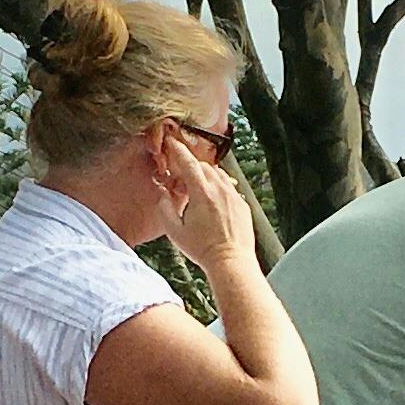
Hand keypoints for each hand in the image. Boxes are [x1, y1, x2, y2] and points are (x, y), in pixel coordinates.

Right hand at [156, 136, 257, 275]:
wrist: (231, 262)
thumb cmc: (204, 249)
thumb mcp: (175, 231)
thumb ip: (164, 208)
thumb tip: (162, 195)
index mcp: (202, 193)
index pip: (189, 163)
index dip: (178, 150)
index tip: (172, 142)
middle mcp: (220, 190)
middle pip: (203, 167)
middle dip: (190, 168)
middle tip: (181, 179)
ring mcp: (233, 196)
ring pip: (218, 175)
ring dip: (205, 176)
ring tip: (196, 192)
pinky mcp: (242, 205)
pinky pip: (228, 187)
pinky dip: (218, 187)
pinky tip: (211, 203)